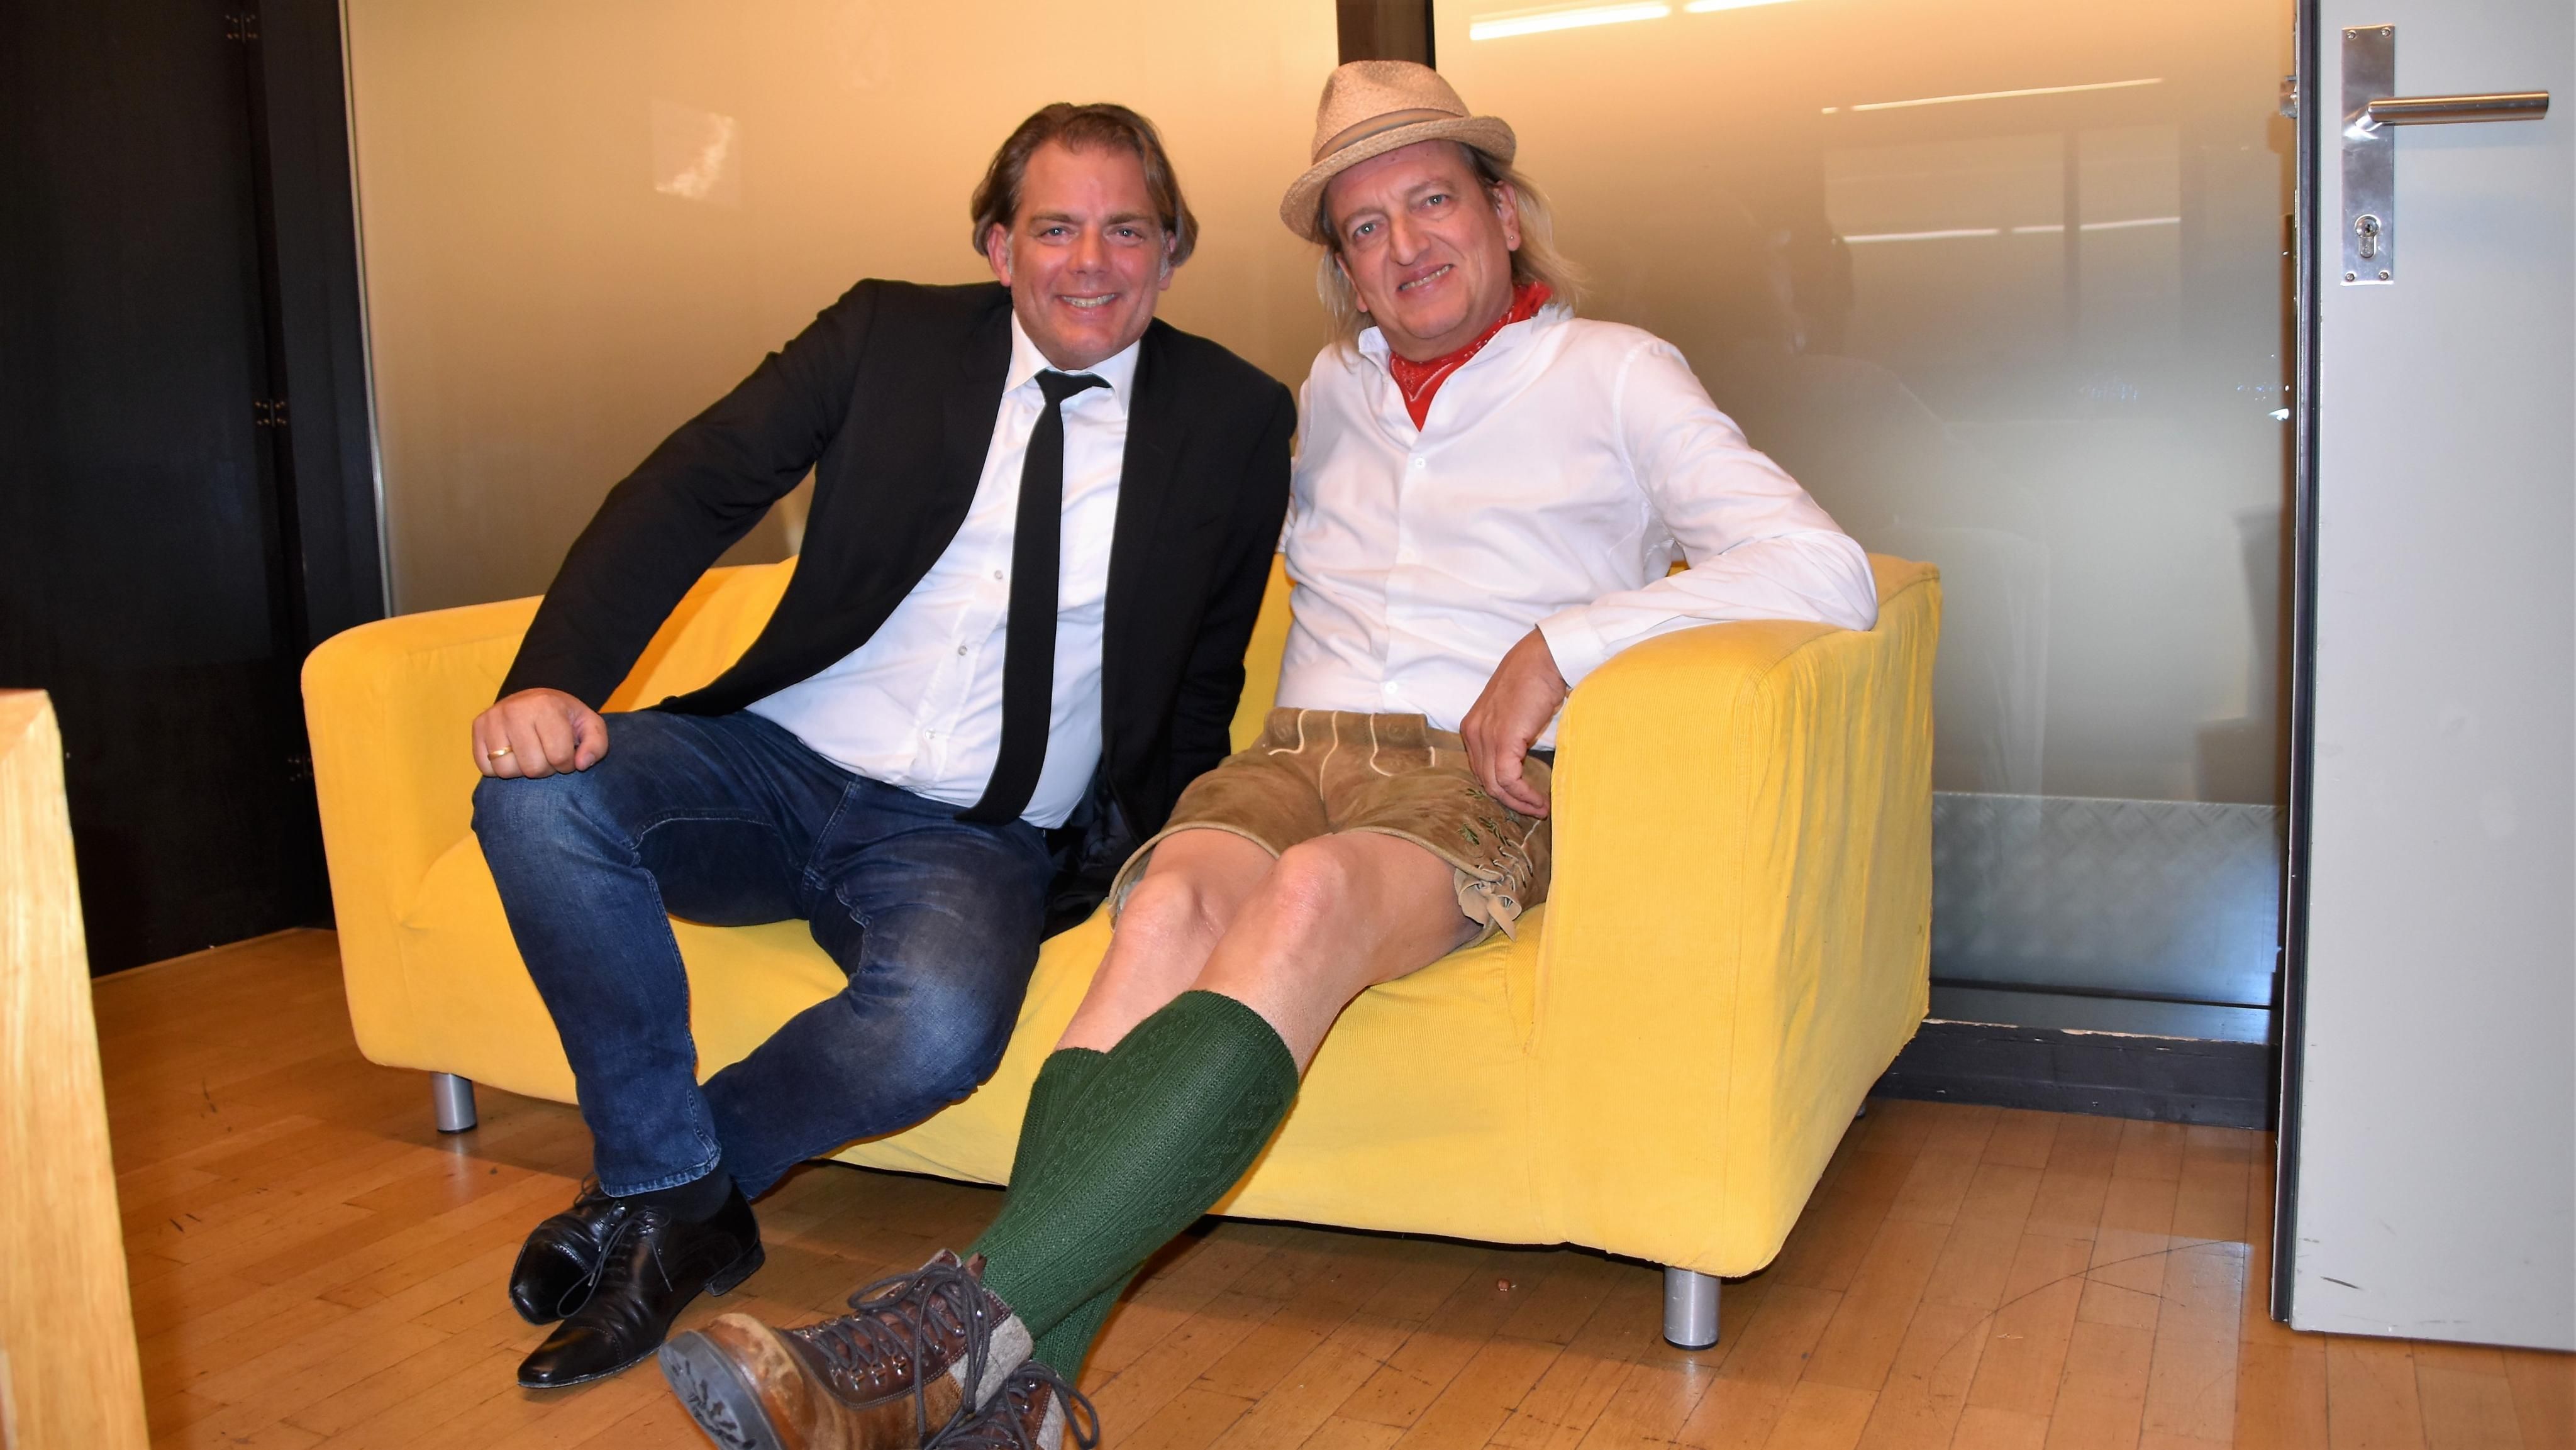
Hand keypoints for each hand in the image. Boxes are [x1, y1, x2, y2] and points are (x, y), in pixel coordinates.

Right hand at [472, 689, 608, 778]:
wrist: (534, 699)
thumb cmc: (564, 718)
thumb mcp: (589, 726)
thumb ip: (596, 745)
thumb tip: (581, 764)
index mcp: (546, 705)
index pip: (559, 756)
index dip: (567, 764)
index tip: (566, 754)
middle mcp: (515, 710)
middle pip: (532, 767)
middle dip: (545, 769)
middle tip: (547, 755)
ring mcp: (492, 718)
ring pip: (506, 770)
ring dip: (522, 770)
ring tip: (530, 754)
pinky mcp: (477, 727)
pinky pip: (486, 767)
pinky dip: (500, 768)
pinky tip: (512, 753)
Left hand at [1459, 629, 1566, 818]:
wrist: (1544, 659)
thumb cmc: (1535, 679)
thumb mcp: (1514, 711)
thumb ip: (1510, 734)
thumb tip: (1521, 757)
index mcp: (1473, 727)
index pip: (1481, 768)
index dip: (1500, 788)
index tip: (1521, 799)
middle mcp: (1473, 733)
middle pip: (1485, 780)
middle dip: (1509, 800)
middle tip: (1532, 810)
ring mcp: (1485, 737)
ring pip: (1495, 784)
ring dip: (1518, 802)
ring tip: (1539, 809)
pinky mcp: (1502, 740)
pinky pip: (1507, 779)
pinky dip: (1523, 795)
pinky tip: (1539, 801)